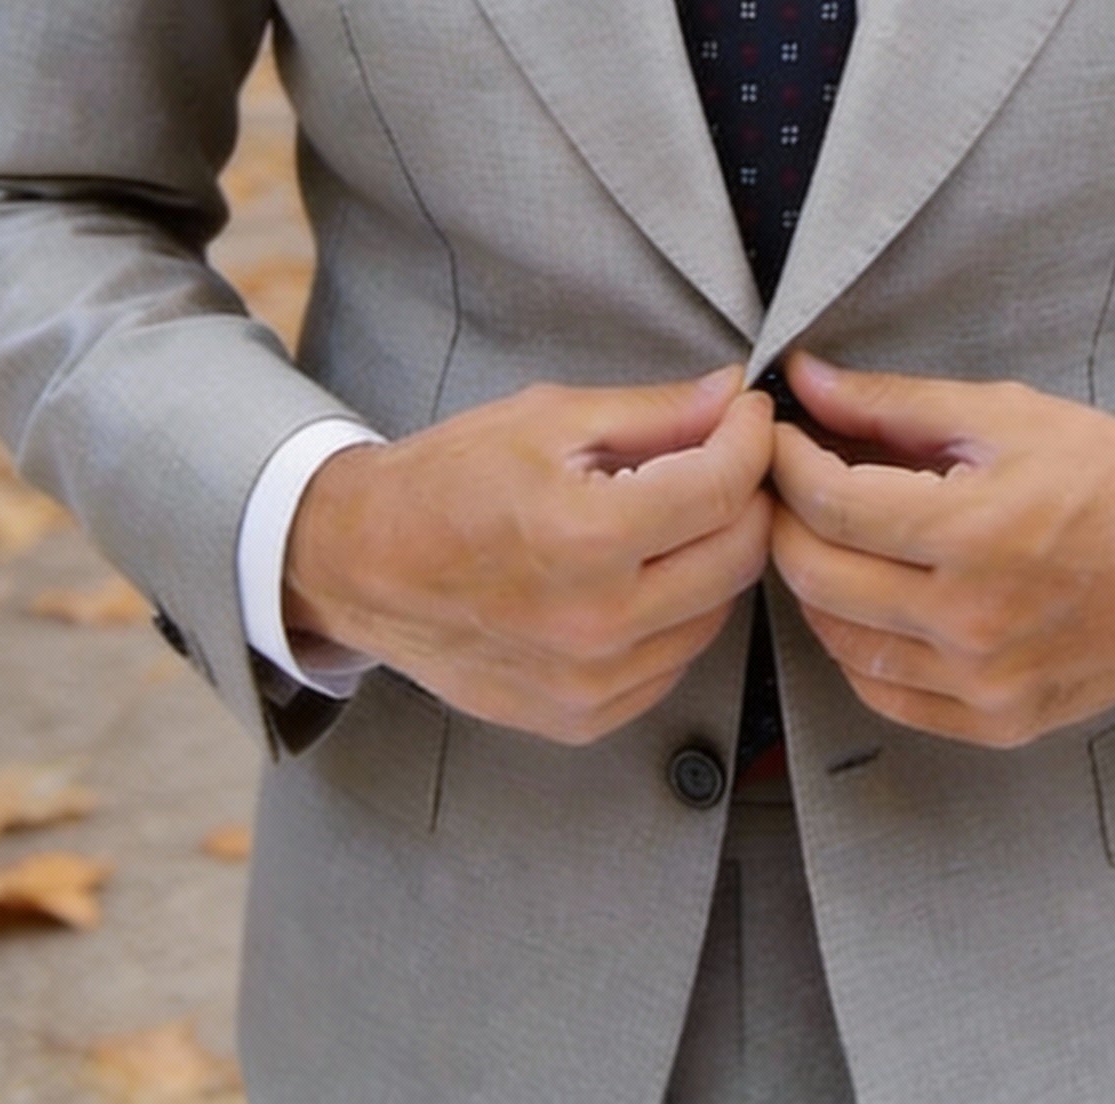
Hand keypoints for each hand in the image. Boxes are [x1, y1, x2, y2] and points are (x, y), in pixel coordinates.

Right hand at [284, 368, 773, 744]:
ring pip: (717, 613)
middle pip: (738, 556)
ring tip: (673, 516)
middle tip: (721, 459)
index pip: (724, 488)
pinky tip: (639, 575)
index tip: (746, 416)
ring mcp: (590, 682)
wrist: (364, 563)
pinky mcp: (582, 718)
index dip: (751, 440)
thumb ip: (655, 412)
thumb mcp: (550, 418)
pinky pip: (673, 662)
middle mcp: (596, 623)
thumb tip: (732, 396)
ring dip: (713, 557)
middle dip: (745, 495)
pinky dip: (676, 614)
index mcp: (587, 537)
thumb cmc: (449, 481)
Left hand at [769, 355, 1114, 747]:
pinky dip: (857, 647)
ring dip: (815, 583)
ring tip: (829, 536)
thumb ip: (893, 403)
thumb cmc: (1113, 475)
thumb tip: (805, 380)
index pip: (828, 502)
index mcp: (973, 532)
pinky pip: (885, 694)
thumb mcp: (1006, 414)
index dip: (785, 461)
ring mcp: (984, 683)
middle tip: (789, 482)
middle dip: (785, 519)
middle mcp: (972, 621)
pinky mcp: (999, 721)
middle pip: (816, 575)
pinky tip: (869, 601)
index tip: (780, 435)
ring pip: (839, 641)